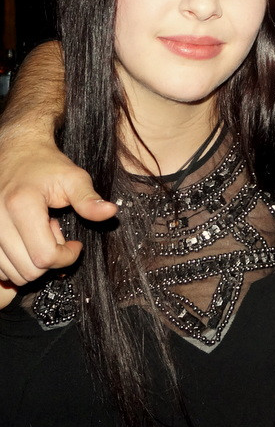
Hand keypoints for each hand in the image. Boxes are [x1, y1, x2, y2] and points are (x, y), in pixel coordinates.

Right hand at [0, 138, 116, 283]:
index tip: (76, 245)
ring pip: (12, 273)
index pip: (44, 256)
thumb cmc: (45, 165)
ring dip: (32, 261)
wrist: (15, 153)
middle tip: (56, 233)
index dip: (66, 257)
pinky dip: (15, 262)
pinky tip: (25, 239)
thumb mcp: (73, 178)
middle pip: (28, 270)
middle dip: (51, 259)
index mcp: (21, 206)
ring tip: (40, 233)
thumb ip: (89, 199)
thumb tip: (110, 212)